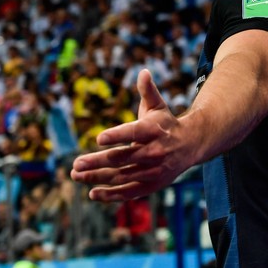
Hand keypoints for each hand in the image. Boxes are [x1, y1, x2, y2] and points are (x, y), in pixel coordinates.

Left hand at [72, 70, 189, 200]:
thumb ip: (148, 90)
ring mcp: (153, 171)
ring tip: (76, 175)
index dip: (117, 136)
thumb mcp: (158, 105)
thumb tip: (143, 71)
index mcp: (153, 130)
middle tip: (76, 163)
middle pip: (122, 158)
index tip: (98, 138)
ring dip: (97, 177)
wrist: (191, 145)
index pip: (133, 133)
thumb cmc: (166, 123)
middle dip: (97, 161)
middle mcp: (154, 152)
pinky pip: (129, 193)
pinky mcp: (152, 185)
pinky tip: (92, 193)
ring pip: (121, 176)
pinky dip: (111, 195)